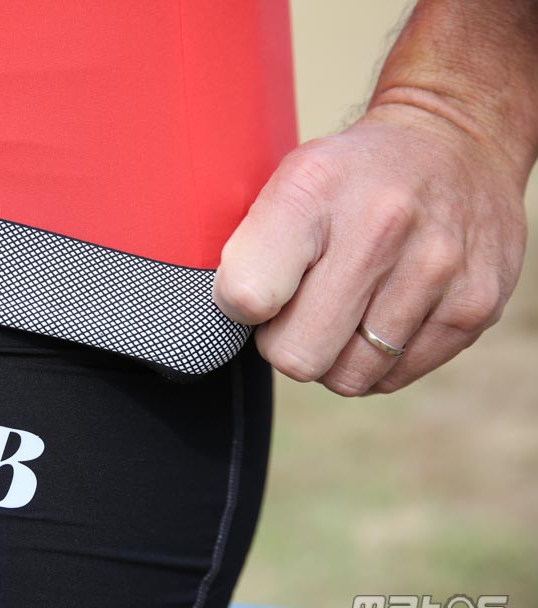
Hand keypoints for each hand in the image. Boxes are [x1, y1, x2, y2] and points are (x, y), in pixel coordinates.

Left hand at [212, 104, 527, 395]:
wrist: (456, 140)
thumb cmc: (349, 176)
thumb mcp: (286, 181)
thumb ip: (247, 250)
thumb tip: (221, 325)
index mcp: (313, 190)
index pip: (247, 297)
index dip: (241, 306)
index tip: (256, 288)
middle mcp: (380, 228)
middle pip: (297, 357)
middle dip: (287, 341)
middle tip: (301, 304)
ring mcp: (436, 269)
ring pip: (347, 377)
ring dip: (334, 353)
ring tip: (347, 304)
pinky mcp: (475, 305)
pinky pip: (392, 379)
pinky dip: (378, 359)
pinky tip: (384, 311)